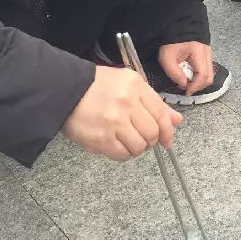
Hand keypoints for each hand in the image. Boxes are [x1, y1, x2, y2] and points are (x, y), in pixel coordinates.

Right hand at [61, 66, 182, 159]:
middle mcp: (126, 103)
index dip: (167, 130)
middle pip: (152, 133)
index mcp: (135, 85)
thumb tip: (176, 121)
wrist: (64, 91)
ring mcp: (113, 122)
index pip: (161, 114)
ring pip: (139, 146)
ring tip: (127, 140)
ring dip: (137, 148)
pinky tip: (117, 145)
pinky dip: (124, 154)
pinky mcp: (100, 139)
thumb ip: (154, 103)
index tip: (167, 139)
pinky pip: (122, 155)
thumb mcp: (128, 85)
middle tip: (142, 137)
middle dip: (151, 139)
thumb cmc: (97, 86)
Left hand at [159, 42, 213, 95]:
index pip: (202, 74)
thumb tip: (184, 85)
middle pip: (209, 76)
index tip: (187, 92)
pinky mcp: (207, 54)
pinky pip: (207, 69)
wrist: (175, 28)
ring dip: (200, 82)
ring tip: (188, 82)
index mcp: (198, 51)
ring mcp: (209, 53)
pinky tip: (190, 75)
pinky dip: (200, 76)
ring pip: (210, 74)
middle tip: (187, 88)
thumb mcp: (166, 58)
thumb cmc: (170, 42)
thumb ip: (174, 73)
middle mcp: (207, 52)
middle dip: (199, 86)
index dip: (195, 86)